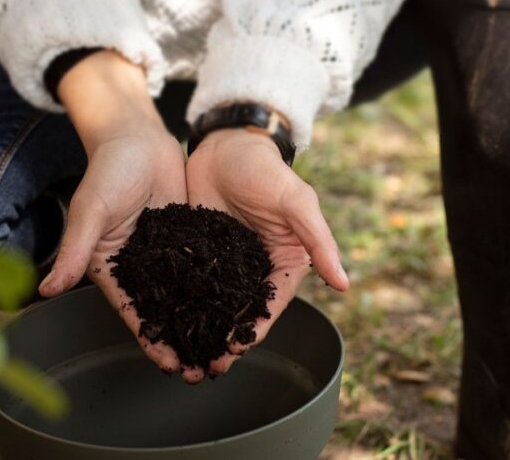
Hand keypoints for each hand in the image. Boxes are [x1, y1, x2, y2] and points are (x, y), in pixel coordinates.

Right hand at [37, 51, 201, 382]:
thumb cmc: (107, 169)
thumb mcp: (91, 209)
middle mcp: (140, 267)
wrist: (137, 136)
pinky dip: (218, 288)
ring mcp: (166, 254)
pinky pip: (204, 268)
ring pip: (186, 295)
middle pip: (163, 311)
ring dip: (204, 320)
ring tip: (227, 346)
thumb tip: (46, 288)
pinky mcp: (188, 238)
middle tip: (206, 369)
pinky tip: (238, 305)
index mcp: (111, 267)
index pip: (134, 312)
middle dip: (182, 340)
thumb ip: (74, 248)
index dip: (151, 340)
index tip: (171, 366)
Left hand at [186, 127, 348, 377]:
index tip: (233, 354)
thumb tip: (345, 284)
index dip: (253, 332)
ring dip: (201, 329)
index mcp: (286, 262)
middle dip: (224, 340)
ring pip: (215, 303)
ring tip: (181, 354)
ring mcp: (227, 262)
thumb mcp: (296, 203)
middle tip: (203, 367)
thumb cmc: (267, 170)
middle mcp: (258, 268)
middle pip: (241, 312)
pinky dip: (181, 303)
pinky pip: (191, 282)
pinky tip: (164, 321)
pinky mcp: (201, 251)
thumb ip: (319, 242)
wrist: (227, 142)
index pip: (270, 306)